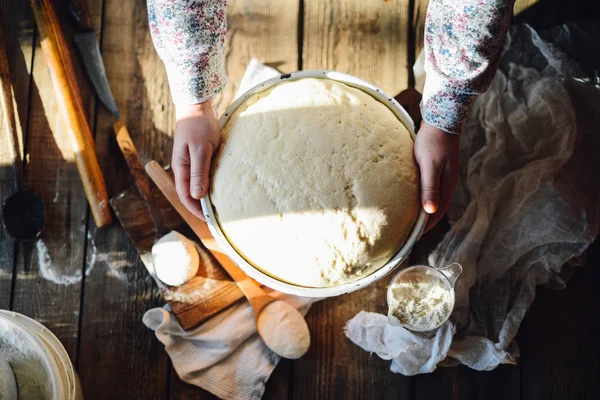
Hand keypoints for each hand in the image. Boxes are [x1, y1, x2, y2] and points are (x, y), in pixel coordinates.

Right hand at [172, 100, 220, 218]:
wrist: (197, 104)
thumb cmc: (199, 125)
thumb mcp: (200, 149)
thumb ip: (199, 172)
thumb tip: (197, 196)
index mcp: (181, 168)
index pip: (186, 196)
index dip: (197, 210)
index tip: (210, 220)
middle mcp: (184, 168)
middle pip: (192, 193)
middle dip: (202, 207)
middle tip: (218, 218)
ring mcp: (191, 162)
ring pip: (198, 185)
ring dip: (208, 196)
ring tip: (222, 206)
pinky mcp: (200, 157)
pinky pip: (204, 175)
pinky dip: (212, 184)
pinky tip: (223, 187)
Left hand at [414, 122, 459, 230]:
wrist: (441, 118)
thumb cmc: (433, 141)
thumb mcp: (430, 165)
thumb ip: (430, 188)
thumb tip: (430, 211)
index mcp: (447, 186)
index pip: (437, 213)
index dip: (426, 226)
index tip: (413, 238)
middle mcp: (448, 184)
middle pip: (436, 209)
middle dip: (424, 222)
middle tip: (408, 233)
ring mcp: (444, 176)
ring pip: (433, 199)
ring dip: (422, 209)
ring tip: (409, 219)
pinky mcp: (437, 168)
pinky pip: (430, 189)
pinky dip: (422, 197)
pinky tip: (411, 198)